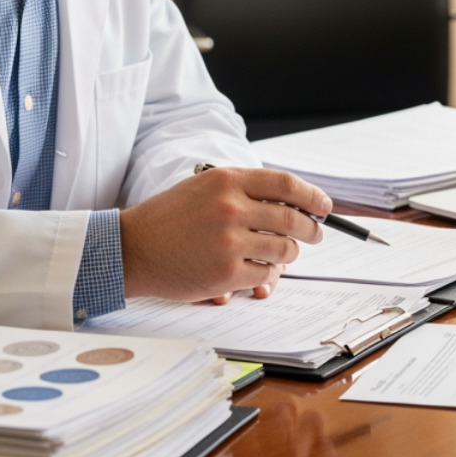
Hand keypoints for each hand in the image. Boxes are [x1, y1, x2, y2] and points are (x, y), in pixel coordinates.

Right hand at [119, 167, 331, 302]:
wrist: (131, 249)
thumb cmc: (169, 218)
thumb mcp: (204, 187)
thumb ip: (244, 190)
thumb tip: (292, 201)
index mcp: (227, 180)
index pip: (286, 184)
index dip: (312, 196)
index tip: (324, 206)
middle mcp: (231, 208)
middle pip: (293, 218)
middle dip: (311, 229)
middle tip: (315, 234)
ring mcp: (229, 242)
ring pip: (284, 249)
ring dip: (289, 254)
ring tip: (283, 254)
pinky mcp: (226, 273)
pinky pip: (266, 275)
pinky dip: (268, 276)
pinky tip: (261, 273)